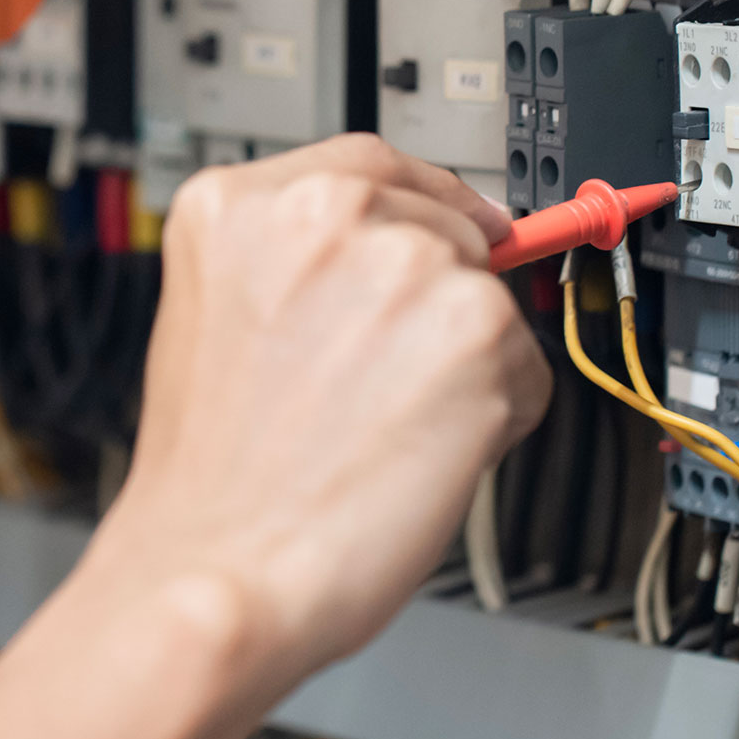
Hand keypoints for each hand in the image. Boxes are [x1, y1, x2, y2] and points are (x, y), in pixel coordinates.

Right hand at [94, 134, 551, 689]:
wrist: (218, 574)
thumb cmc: (211, 478)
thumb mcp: (215, 322)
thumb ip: (298, 265)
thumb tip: (406, 248)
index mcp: (238, 206)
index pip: (370, 164)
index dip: (420, 207)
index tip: (454, 226)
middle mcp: (319, 214)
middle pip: (441, 222)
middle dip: (435, 296)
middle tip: (383, 380)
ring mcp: (401, 264)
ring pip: (486, 296)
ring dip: (462, 359)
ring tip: (381, 425)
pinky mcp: (475, 328)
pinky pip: (527, 365)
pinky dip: (497, 415)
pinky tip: (417, 451)